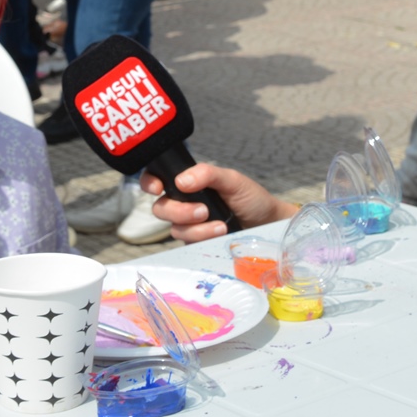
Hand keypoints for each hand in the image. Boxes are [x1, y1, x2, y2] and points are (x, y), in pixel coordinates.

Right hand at [138, 162, 297, 243]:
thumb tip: (182, 180)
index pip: (157, 178)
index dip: (149, 182)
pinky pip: (187, 242)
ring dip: (196, 228)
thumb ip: (208, 174)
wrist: (268, 224)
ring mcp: (189, 224)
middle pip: (160, 207)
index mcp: (188, 182)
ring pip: (174, 228)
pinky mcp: (196, 242)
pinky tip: (221, 232)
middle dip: (178, 210)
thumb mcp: (232, 180)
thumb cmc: (251, 198)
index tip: (157, 187)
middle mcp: (184, 202)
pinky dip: (203, 237)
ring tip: (220, 225)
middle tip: (203, 210)